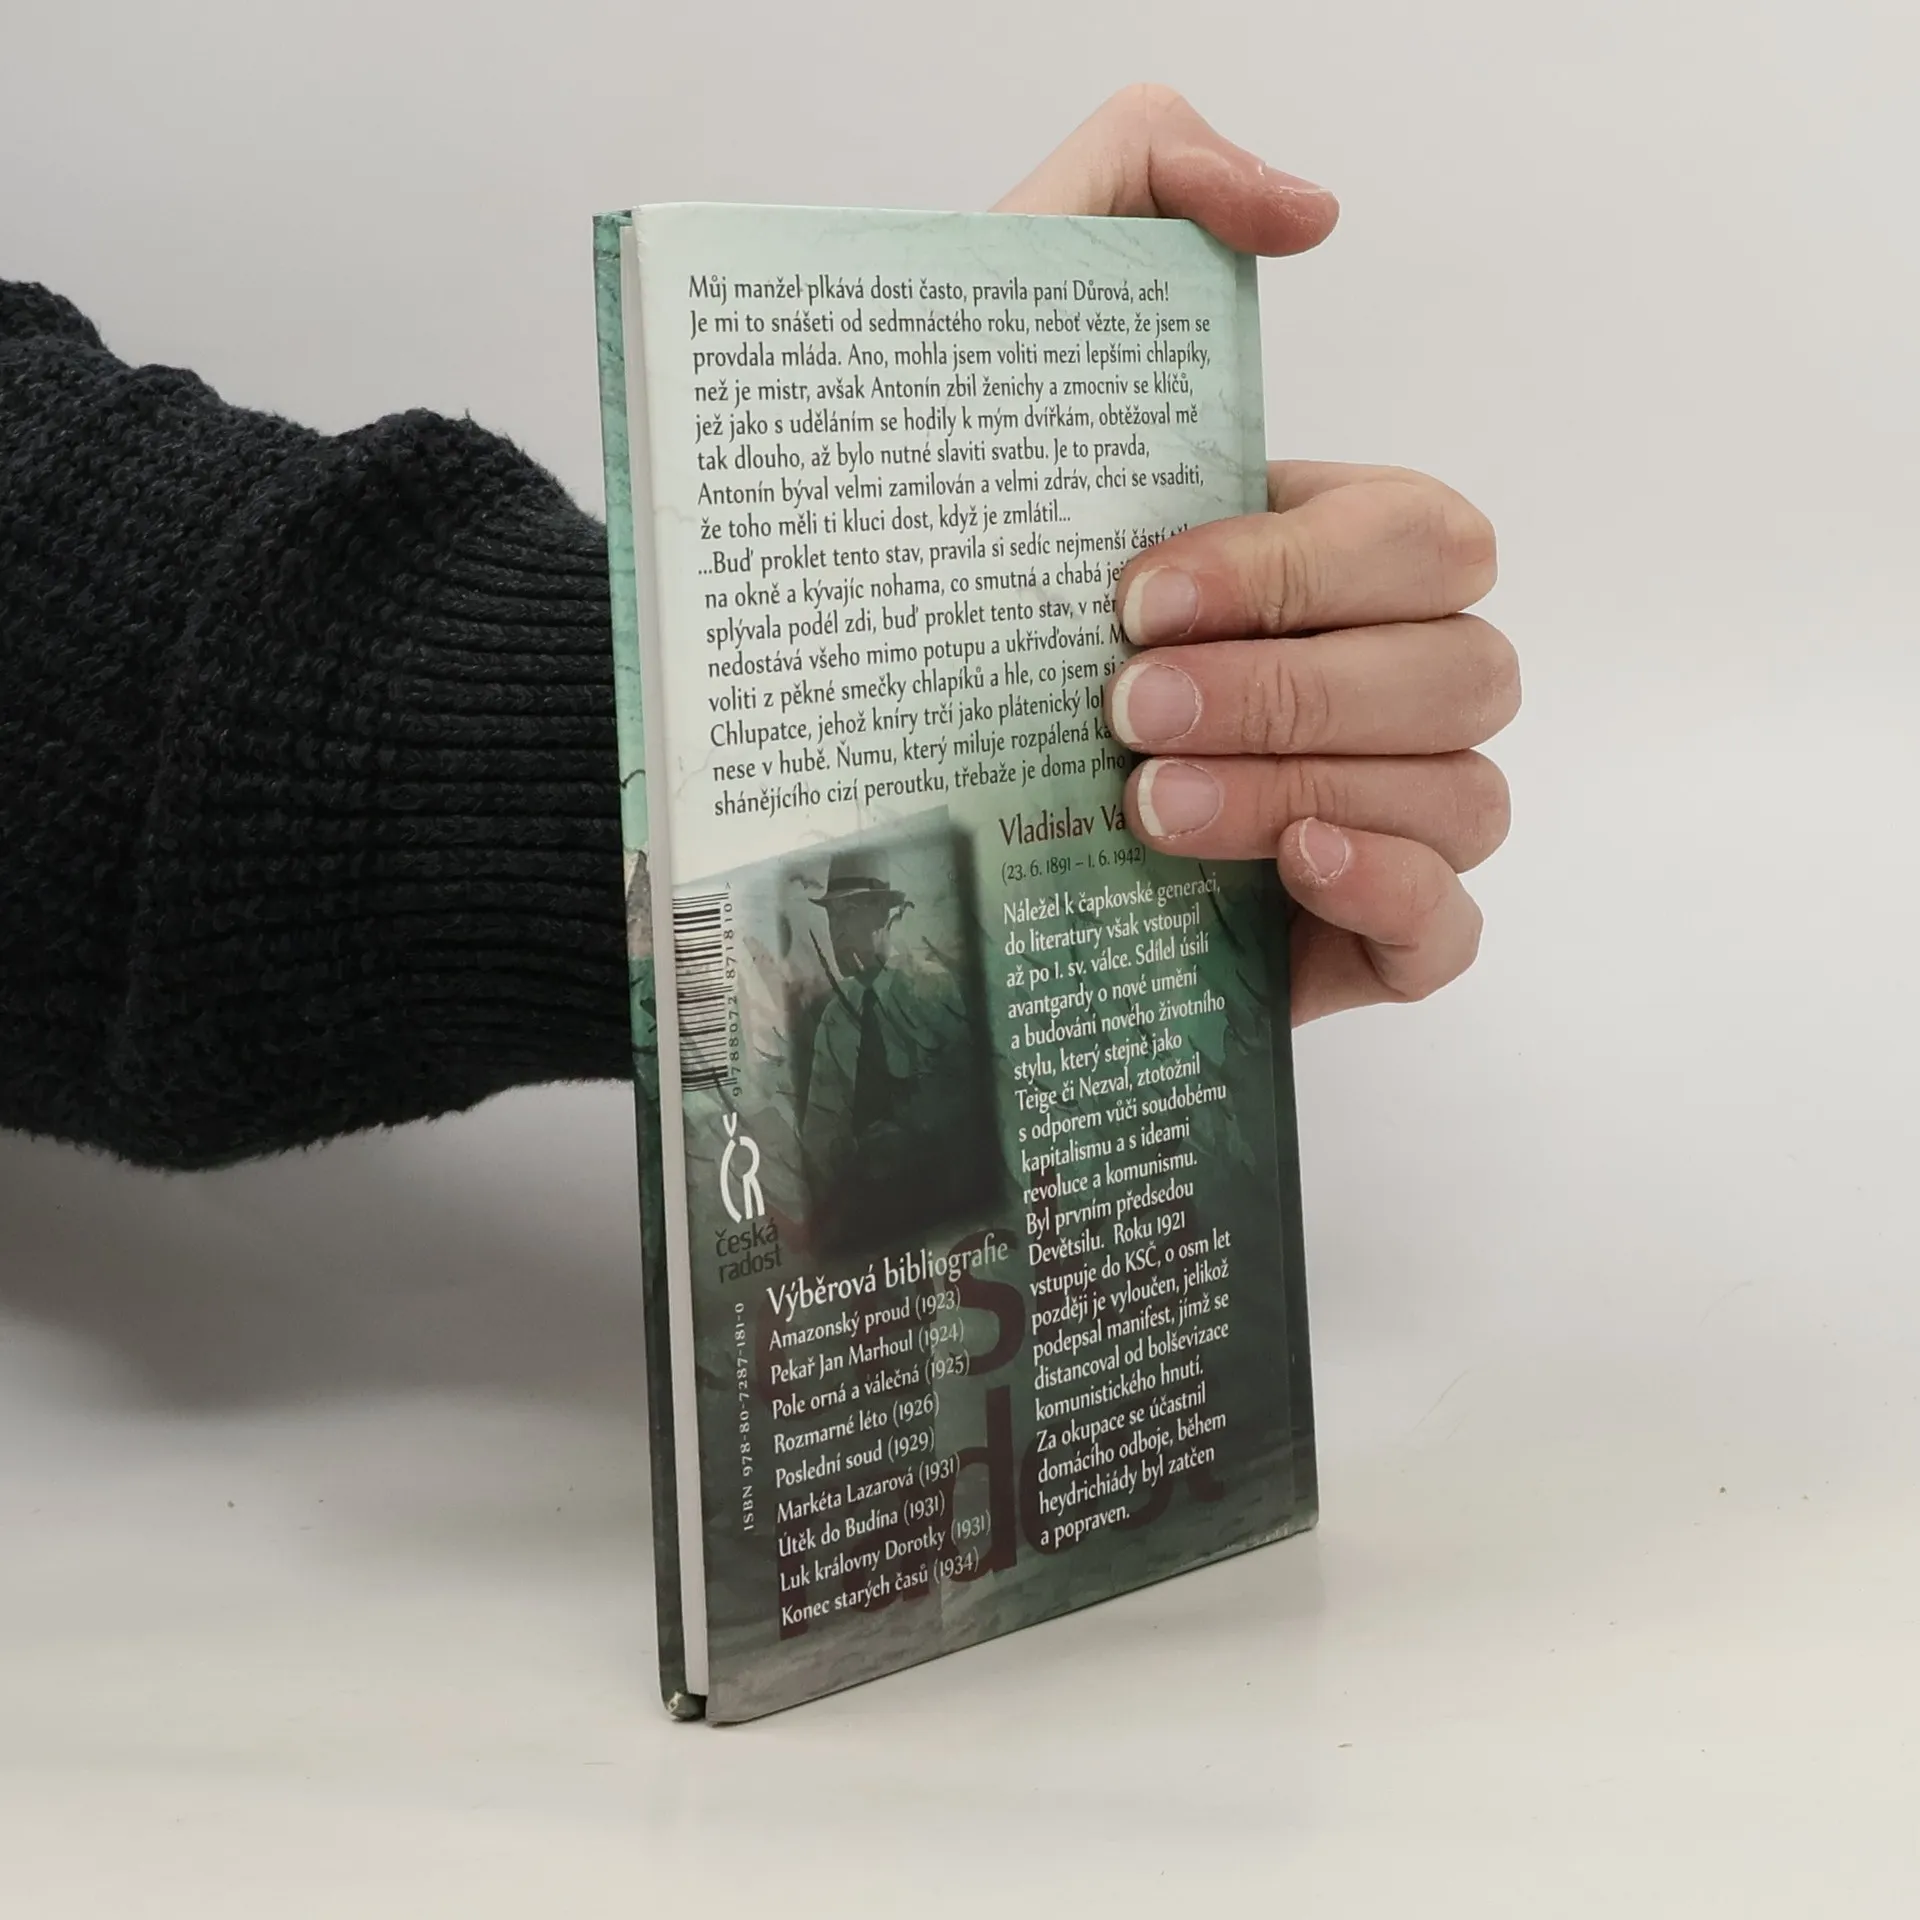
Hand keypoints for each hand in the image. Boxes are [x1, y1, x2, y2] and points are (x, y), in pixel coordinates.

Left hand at [997, 87, 1516, 1022]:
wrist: (861, 775)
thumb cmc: (948, 575)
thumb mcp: (1006, 347)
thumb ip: (1137, 191)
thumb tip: (1301, 208)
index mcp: (1325, 558)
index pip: (1421, 536)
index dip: (1300, 567)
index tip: (1133, 597)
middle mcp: (1372, 679)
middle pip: (1461, 665)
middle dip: (1292, 686)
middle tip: (1124, 710)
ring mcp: (1378, 811)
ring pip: (1464, 790)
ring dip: (1310, 786)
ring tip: (1146, 808)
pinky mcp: (1354, 942)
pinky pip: (1451, 928)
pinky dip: (1397, 889)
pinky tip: (1295, 868)